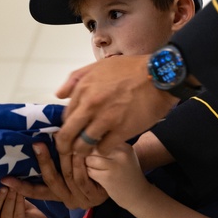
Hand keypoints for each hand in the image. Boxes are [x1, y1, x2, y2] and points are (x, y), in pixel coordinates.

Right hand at [1, 142, 107, 209]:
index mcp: (59, 194)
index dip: (21, 186)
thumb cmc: (94, 171)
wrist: (122, 186)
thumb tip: (40, 138)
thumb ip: (58, 159)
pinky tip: (77, 151)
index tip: (4, 180)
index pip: (36, 191)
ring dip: (61, 158)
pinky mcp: (93, 197)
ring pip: (66, 177)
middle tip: (36, 144)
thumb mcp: (73, 168)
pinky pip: (82, 178)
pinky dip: (78, 164)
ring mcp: (80, 199)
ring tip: (57, 140)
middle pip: (50, 181)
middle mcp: (66, 199)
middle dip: (43, 161)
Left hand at [55, 56, 177, 155]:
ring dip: (84, 151)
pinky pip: (103, 149)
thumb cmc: (130, 69)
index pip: (64, 117)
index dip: (66, 127)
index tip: (70, 133)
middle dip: (65, 146)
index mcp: (83, 89)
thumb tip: (59, 95)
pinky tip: (106, 146)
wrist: (158, 77)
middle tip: (68, 152)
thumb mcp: (98, 66)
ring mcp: (105, 119)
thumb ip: (76, 79)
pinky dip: (103, 150)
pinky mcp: (121, 131)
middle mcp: (90, 105)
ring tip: (87, 151)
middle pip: (67, 135)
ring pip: (83, 146)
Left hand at [85, 143, 150, 209]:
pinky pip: (90, 171)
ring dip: (88, 165)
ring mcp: (115, 166)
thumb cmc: (127, 175)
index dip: (95, 147)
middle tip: (96, 164)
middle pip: (94, 148)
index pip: (101, 139)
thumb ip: (109, 148)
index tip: (98, 156)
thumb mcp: (123, 157)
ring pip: (90, 159)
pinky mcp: (108, 178)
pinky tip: (98, 178)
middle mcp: (121, 154)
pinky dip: (90, 175)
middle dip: (90, 155)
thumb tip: (85, 141)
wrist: (138, 195)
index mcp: (125, 146)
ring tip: (96, 170)